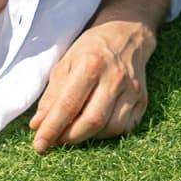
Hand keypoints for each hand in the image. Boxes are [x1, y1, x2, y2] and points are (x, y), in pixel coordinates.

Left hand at [29, 18, 153, 152]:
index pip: (69, 105)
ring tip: (74, 132)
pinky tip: (95, 127)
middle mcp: (114, 78)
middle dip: (70, 138)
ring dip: (88, 137)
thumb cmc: (91, 49)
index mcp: (91, 64)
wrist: (127, 35)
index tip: (39, 145)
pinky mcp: (143, 100)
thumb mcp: (66, 62)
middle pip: (92, 121)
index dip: (52, 129)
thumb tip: (38, 125)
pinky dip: (107, 134)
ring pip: (110, 128)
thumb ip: (52, 95)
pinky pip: (125, 128)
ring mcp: (132, 90)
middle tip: (55, 141)